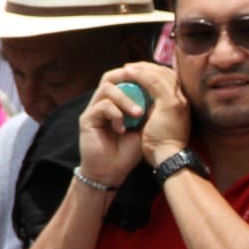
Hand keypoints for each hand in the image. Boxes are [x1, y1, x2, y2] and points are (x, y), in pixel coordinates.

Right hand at [76, 67, 150, 187]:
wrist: (112, 172)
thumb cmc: (128, 151)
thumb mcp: (145, 126)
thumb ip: (149, 108)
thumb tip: (162, 89)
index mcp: (117, 101)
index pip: (125, 78)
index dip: (139, 76)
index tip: (156, 83)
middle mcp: (103, 102)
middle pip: (112, 76)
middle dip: (130, 80)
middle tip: (145, 88)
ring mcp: (94, 109)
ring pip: (107, 88)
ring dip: (125, 99)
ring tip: (137, 114)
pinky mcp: (86, 119)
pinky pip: (102, 106)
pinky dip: (116, 115)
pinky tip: (122, 129)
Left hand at [125, 61, 192, 168]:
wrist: (169, 158)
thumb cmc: (162, 147)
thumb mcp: (158, 125)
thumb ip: (153, 112)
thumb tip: (141, 105)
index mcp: (181, 104)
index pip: (169, 80)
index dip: (154, 74)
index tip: (139, 73)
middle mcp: (183, 99)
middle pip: (166, 74)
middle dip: (147, 68)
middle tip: (131, 67)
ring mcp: (178, 99)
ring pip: (159, 74)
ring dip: (142, 69)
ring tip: (127, 68)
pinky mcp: (170, 103)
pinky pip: (153, 81)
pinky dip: (140, 75)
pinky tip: (128, 72)